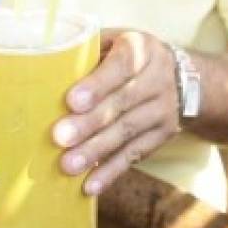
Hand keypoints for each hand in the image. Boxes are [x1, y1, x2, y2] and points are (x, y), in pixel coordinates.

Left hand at [51, 29, 181, 196]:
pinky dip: (111, 172)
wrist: (182, 76)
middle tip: (60, 137)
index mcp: (141, 49)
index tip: (72, 101)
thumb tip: (45, 69)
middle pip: (122, 103)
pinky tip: (89, 185)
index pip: (120, 66)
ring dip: (96, 151)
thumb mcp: (115, 42)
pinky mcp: (162, 136)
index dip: (97, 85)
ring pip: (127, 132)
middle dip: (90, 123)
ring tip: (68, 164)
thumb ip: (88, 52)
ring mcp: (163, 110)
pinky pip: (134, 155)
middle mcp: (157, 79)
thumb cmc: (128, 56)